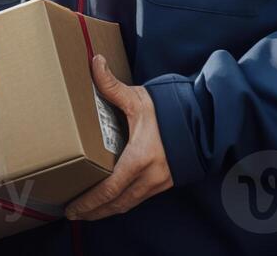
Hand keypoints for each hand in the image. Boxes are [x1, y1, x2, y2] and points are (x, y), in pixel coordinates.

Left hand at [64, 54, 172, 220]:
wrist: (204, 121)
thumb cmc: (170, 110)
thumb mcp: (139, 98)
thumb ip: (112, 85)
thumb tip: (95, 63)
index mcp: (140, 158)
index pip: (109, 189)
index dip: (89, 202)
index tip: (72, 209)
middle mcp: (150, 176)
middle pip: (116, 204)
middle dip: (94, 212)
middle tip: (74, 214)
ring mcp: (159, 183)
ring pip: (128, 205)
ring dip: (107, 210)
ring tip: (89, 211)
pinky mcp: (165, 183)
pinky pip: (139, 198)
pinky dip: (122, 203)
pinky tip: (113, 200)